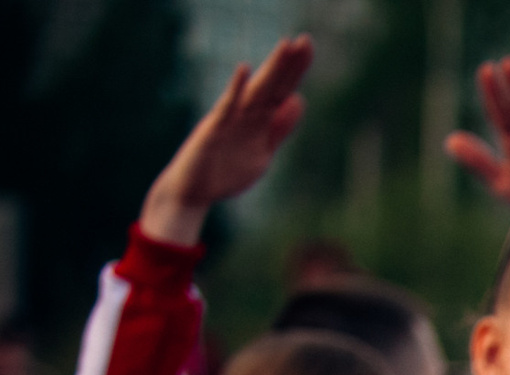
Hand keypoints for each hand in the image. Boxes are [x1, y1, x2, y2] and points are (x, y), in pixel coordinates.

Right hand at [139, 37, 312, 247]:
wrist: (193, 192)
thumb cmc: (226, 172)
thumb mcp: (263, 154)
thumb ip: (279, 130)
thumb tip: (298, 101)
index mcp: (258, 121)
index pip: (281, 91)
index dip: (295, 70)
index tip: (309, 47)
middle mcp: (245, 115)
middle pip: (272, 86)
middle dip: (288, 65)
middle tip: (306, 40)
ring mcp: (229, 120)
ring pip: (254, 92)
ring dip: (270, 70)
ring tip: (286, 46)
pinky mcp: (213, 130)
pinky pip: (226, 107)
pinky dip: (236, 89)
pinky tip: (245, 70)